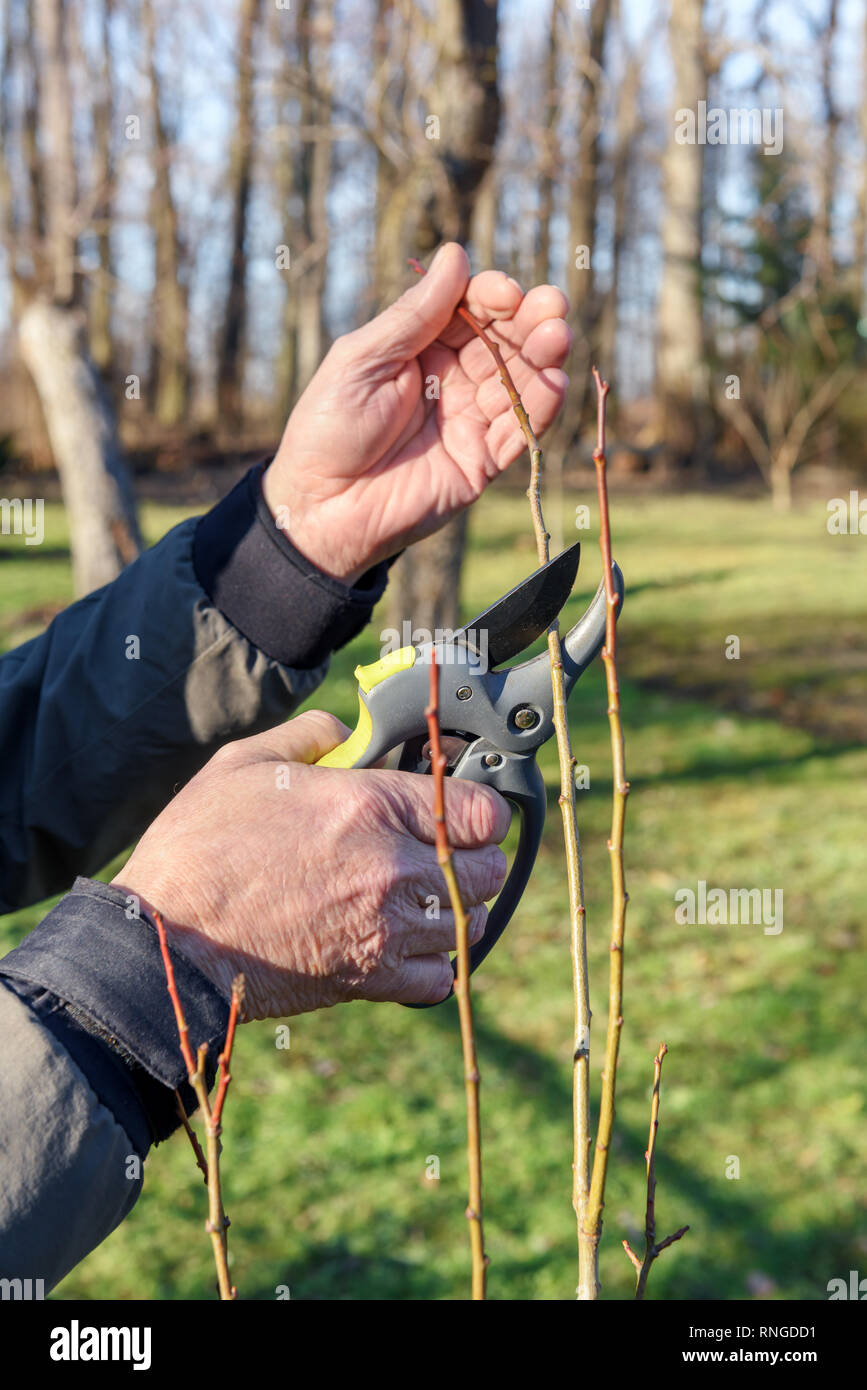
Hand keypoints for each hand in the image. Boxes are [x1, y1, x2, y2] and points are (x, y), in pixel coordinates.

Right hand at [112, 710, 510, 1018]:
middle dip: (472, 859)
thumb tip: (345, 730)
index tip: (459, 812)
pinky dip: (432, 965)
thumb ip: (310, 735)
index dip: (477, 809)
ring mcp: (385, 929)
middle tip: (438, 853)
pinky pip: (440, 979)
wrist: (166, 941)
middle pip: (489, 871)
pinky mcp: (369, 979)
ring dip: (455, 910)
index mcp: (369, 805)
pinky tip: (403, 944)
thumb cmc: (199, 847)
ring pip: (470, 924)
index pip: (483, 812)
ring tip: (420, 899)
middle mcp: (392, 868)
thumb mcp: (246, 762)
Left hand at [263, 243, 570, 583]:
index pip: (471, 310)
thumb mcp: (363, 359)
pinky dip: (541, 407)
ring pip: (520, 381)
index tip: (506, 291)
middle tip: (552, 306)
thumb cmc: (328, 429)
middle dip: (531, 320)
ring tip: (557, 335)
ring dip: (544, 356)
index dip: (493, 297)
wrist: (321, 507)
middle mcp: (452, 379)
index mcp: (420, 348)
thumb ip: (413, 315)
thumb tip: (455, 255)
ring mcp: (470, 420)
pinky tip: (553, 380)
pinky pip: (521, 432)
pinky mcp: (482, 462)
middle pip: (504, 341)